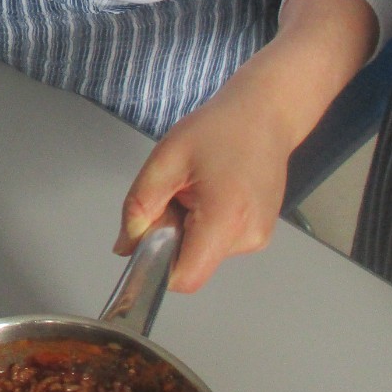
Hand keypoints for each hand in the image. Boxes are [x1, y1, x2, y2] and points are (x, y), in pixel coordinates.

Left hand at [113, 0, 378, 290]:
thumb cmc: (220, 128)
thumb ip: (139, 207)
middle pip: (190, 263)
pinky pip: (217, 242)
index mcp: (226, 219)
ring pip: (202, 253)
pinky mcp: (259, 233)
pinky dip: (204, 224)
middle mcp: (248, 237)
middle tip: (177, 193)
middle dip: (171, 237)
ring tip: (198, 187)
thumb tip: (126, 246)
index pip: (185, 278)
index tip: (148, 235)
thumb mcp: (165, 160)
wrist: (265, 113)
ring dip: (187, 228)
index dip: (157, 264)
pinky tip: (212, 191)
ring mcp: (258, 238)